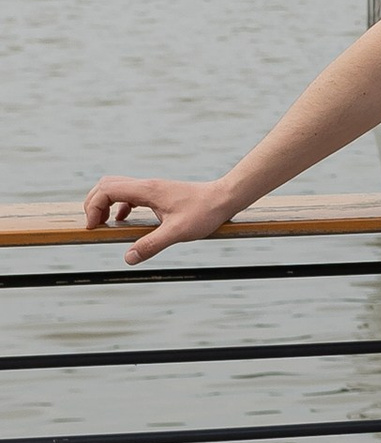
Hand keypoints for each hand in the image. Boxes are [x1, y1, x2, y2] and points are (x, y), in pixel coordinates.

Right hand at [83, 175, 242, 267]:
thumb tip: (128, 258)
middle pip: (107, 184)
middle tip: (93, 225)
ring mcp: (152, 188)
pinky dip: (119, 206)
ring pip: (117, 187)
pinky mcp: (158, 193)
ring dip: (105, 203)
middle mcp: (147, 185)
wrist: (224, 198)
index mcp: (147, 190)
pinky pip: (130, 195)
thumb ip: (152, 245)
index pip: (107, 189)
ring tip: (103, 224)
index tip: (93, 227)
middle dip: (93, 203)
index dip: (93, 207)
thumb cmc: (204, 212)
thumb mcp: (177, 232)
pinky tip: (123, 221)